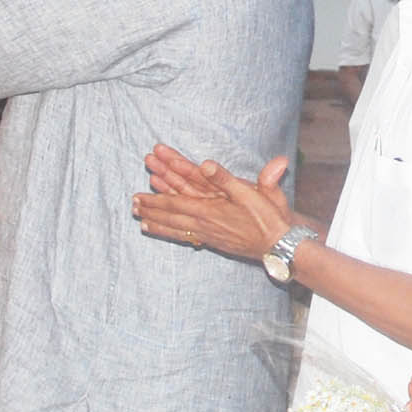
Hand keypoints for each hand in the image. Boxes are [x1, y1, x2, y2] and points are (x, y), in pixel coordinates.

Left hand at [132, 146, 302, 262]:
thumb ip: (228, 179)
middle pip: (172, 213)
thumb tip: (206, 164)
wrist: (279, 246)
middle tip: (132, 202)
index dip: (158, 194)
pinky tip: (157, 231)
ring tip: (137, 217)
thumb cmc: (269, 219)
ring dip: (155, 220)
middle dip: (151, 207)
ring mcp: (208, 234)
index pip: (178, 200)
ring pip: (175, 226)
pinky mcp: (212, 241)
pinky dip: (167, 232)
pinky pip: (183, 237)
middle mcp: (205, 224)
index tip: (141, 191)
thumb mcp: (253, 193)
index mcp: (212, 209)